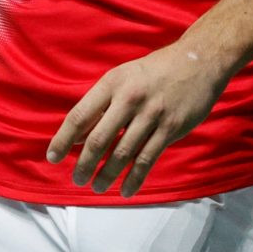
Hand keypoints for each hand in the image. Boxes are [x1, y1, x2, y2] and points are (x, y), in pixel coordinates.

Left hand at [47, 41, 231, 196]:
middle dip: (84, 164)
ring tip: (97, 187)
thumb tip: (75, 138)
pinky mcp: (170, 128)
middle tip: (77, 179)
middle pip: (98, 139)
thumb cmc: (154, 72)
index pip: (80, 115)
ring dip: (107, 175)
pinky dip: (134, 178)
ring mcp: (151, 114)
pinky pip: (147, 159)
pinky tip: (126, 190)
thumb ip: (99, 106)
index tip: (53, 158)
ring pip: (122, 153)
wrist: (199, 61)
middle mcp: (129, 98)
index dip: (63, 140)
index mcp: (112, 83)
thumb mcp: (122, 78)